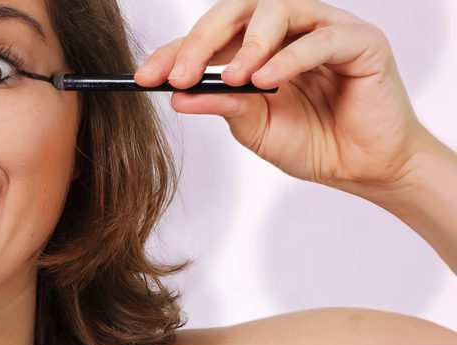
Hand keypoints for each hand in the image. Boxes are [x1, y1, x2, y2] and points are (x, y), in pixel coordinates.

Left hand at [136, 0, 429, 196]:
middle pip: (238, 10)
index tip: (143, 79)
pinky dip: (290, 57)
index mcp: (257, 47)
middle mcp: (289, 29)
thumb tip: (178, 95)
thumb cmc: (313, 142)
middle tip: (179, 74)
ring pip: (279, 10)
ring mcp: (325, 29)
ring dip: (249, 44)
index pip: (209, 38)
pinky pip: (322, 38)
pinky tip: (269, 80)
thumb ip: (221, 105)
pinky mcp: (361, 41)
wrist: (363, 167)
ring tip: (233, 78)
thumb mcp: (254, 127)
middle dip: (202, 41)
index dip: (174, 53)